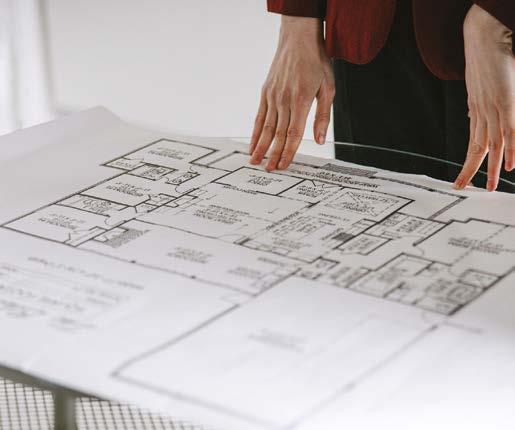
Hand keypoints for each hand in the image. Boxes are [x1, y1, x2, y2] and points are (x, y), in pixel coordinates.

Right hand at [249, 16, 334, 170]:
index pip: (294, 133)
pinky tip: (253, 143)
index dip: (289, 152)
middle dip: (273, 154)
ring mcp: (273, 96)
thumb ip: (323, 117)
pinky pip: (260, 116)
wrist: (298, 39)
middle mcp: (284, 100)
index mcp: (302, 100)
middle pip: (279, 134)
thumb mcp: (328, 88)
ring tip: (255, 161)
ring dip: (261, 146)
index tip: (284, 166)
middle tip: (269, 170)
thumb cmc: (316, 62)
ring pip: (266, 127)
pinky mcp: (265, 92)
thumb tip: (319, 140)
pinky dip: (256, 131)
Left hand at [454, 4, 514, 191]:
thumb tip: (475, 116)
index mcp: (475, 112)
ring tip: (491, 186)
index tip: (461, 178)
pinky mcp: (505, 102)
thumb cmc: (484, 61)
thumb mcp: (479, 88)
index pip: (471, 144)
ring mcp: (493, 109)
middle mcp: (481, 114)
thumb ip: (479, 105)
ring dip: (493, 167)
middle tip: (466, 188)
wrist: (482, 38)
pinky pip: (509, 130)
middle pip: (477, 149)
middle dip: (472, 171)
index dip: (467, 162)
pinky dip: (511, 149)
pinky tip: (511, 164)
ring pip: (493, 145)